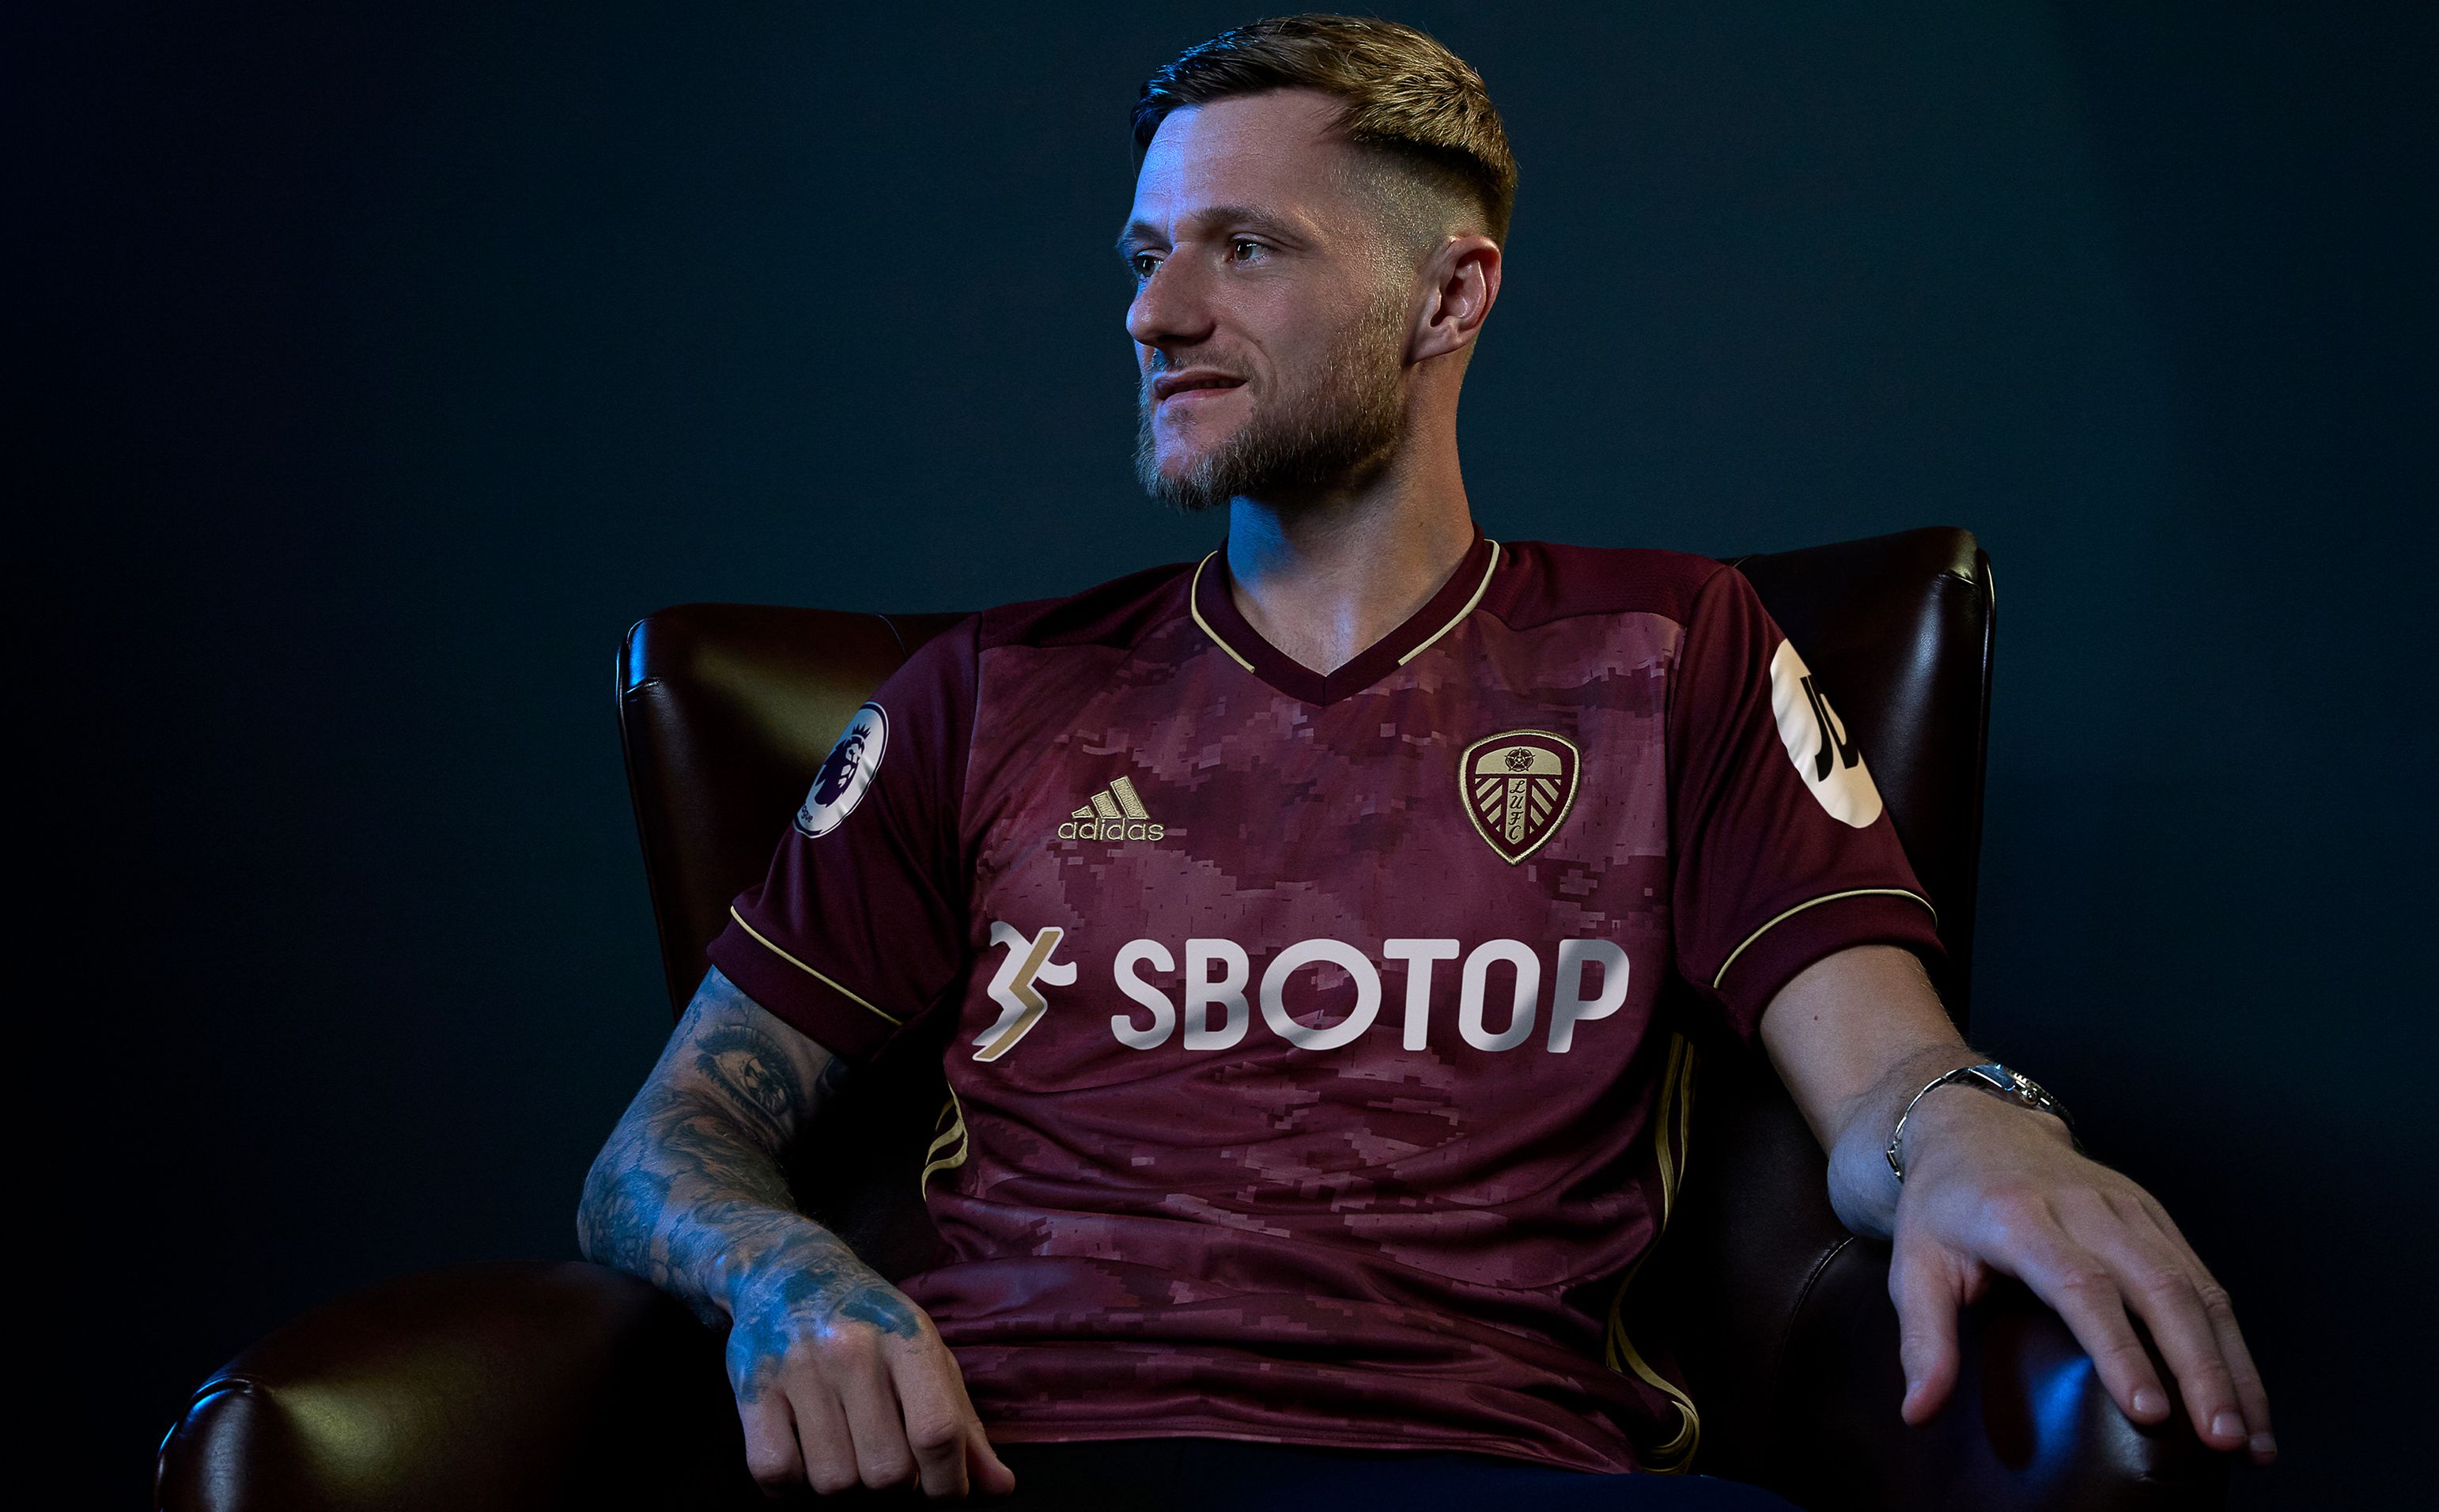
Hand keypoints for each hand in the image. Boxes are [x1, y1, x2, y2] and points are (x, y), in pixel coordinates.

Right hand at [725, 1238, 1015, 1498]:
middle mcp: (853, 1350)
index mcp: (907, 1338)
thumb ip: (963, 1423)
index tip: (945, 1491)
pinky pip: (775, 1473)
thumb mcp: (925, 1353)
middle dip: (894, 1485)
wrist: (787, 1270)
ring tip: (845, 1450)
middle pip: (887, 1472)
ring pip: (833, 1482)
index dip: (948, 1481)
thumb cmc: (870, 1322)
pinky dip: (790, 1490)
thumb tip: (999, 1488)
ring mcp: (798, 1368)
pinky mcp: (752, 1386)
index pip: (938, 1431)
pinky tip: (803, 1463)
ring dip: (844, 1484)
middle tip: (885, 1458)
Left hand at [1888, 1088, 2273, 1463]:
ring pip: (2196, 1288)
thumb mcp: (1914, 1267)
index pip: (2081, 1286)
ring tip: (2252, 1441)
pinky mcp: (2156, 1217)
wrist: (1976, 1128)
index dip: (2119, 1348)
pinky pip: (2206, 1281)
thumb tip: (1918, 1414)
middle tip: (2223, 1441)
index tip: (2149, 1411)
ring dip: (2232, 1366)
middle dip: (2199, 1369)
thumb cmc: (1942, 1208)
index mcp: (2020, 1218)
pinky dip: (2235, 1344)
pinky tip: (2248, 1402)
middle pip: (2158, 1287)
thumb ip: (1923, 1340)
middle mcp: (2086, 1208)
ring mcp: (2129, 1209)